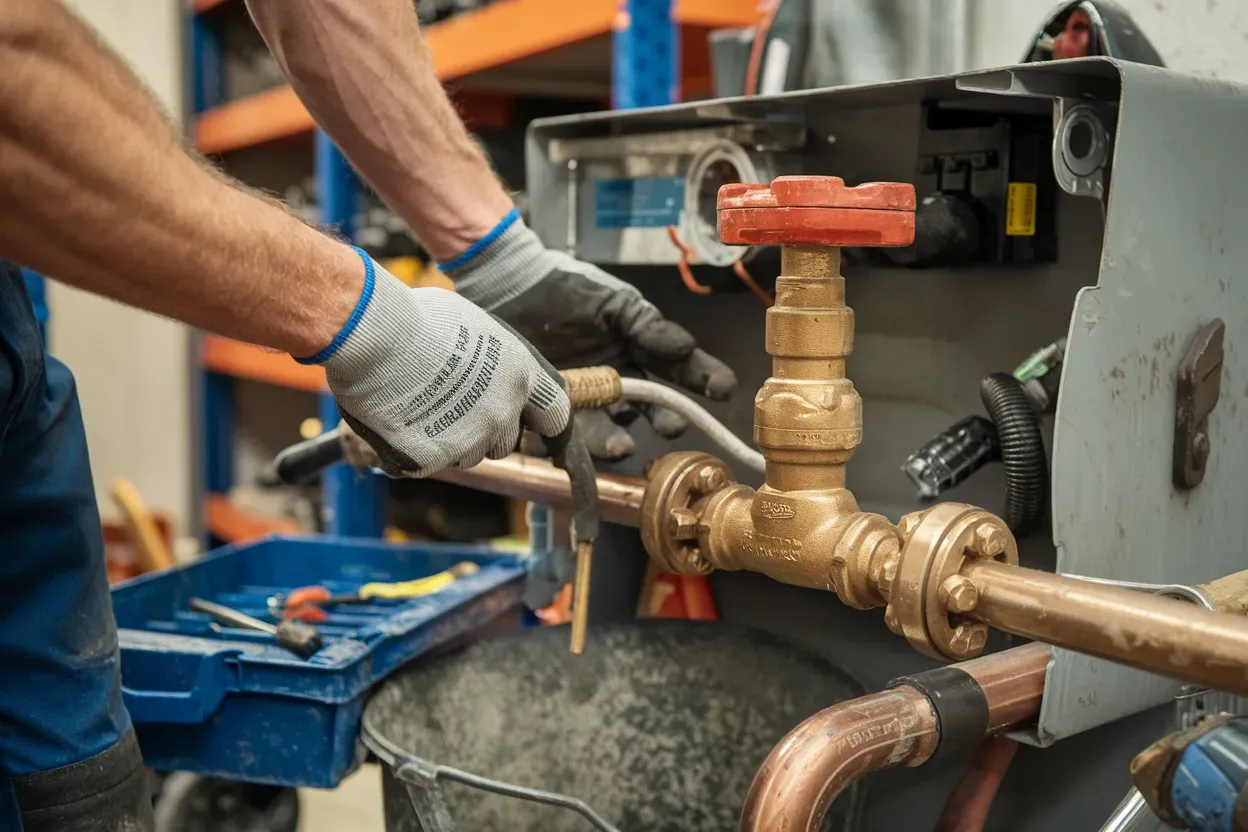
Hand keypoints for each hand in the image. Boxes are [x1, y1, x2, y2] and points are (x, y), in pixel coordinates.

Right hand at [311, 255, 570, 475]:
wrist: (373, 334)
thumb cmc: (417, 318)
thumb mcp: (474, 327)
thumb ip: (492, 359)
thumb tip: (486, 370)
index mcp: (520, 375)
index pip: (554, 415)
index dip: (541, 421)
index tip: (533, 425)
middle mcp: (502, 412)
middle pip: (503, 441)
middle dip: (482, 431)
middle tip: (449, 407)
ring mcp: (468, 440)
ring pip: (465, 455)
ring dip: (447, 441)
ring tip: (416, 407)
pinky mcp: (431, 459)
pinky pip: (423, 464)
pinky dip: (409, 451)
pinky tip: (393, 420)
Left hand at [446, 210, 736, 458]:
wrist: (505, 285)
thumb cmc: (563, 289)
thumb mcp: (612, 302)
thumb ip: (647, 326)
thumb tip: (686, 347)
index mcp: (638, 353)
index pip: (680, 371)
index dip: (703, 380)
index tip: (722, 389)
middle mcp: (614, 384)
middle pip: (647, 411)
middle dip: (663, 420)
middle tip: (672, 425)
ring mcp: (580, 402)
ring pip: (605, 431)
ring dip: (617, 442)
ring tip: (624, 444)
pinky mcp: (543, 412)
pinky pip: (558, 435)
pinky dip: (567, 442)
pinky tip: (572, 440)